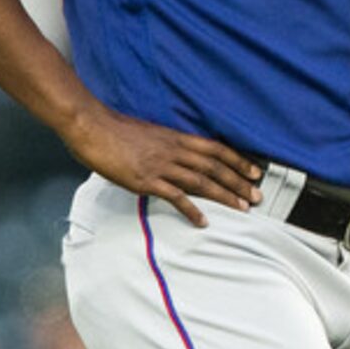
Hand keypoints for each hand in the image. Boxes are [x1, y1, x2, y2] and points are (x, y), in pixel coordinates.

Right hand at [61, 105, 260, 229]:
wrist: (91, 127)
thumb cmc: (114, 130)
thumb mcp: (148, 133)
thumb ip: (164, 144)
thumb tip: (175, 155)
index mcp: (175, 137)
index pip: (215, 148)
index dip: (238, 160)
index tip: (255, 171)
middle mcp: (173, 150)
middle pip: (215, 166)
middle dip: (239, 181)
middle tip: (257, 195)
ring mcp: (161, 165)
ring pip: (202, 181)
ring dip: (225, 195)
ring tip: (242, 208)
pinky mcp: (146, 180)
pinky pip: (175, 196)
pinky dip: (192, 210)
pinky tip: (203, 221)